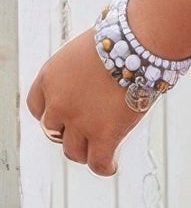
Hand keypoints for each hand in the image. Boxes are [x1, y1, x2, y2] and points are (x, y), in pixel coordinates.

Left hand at [25, 28, 153, 176]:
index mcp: (50, 77)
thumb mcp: (85, 51)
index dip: (50, 114)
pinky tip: (110, 165)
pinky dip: (103, 167)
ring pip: (73, 150)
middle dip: (67, 132)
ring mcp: (80, 121)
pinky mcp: (104, 134)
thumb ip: (78, 72)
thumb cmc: (119, 40)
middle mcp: (59, 102)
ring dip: (84, 151)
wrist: (137, 44)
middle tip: (85, 132)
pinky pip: (98, 161)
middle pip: (53, 131)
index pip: (37, 106)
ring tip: (98, 150)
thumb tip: (92, 82)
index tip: (62, 117)